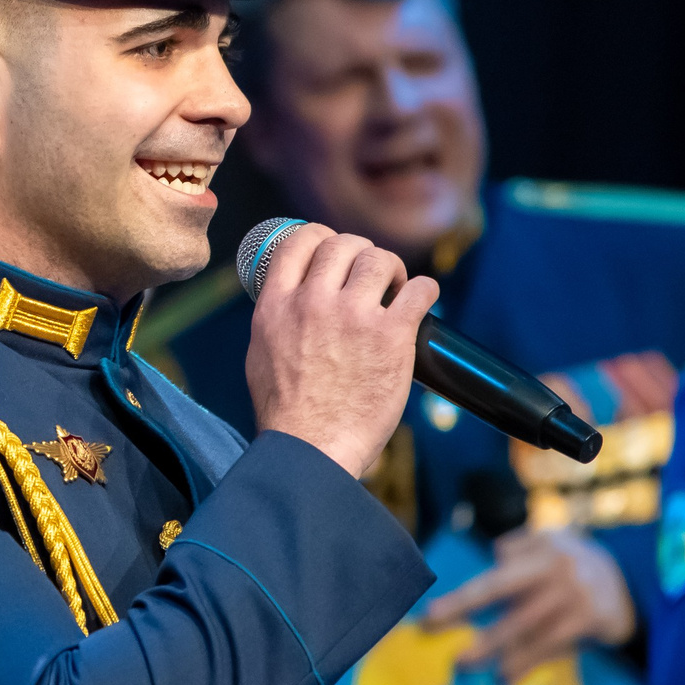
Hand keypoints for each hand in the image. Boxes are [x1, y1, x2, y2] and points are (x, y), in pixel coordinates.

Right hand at [245, 224, 438, 478]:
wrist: (311, 448)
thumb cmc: (285, 412)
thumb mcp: (259, 353)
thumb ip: (275, 319)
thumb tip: (287, 301)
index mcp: (277, 305)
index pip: (300, 240)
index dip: (322, 237)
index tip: (335, 251)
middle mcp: (313, 302)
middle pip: (344, 244)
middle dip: (361, 253)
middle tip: (372, 277)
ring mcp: (353, 317)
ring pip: (380, 259)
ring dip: (392, 270)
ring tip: (396, 290)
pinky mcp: (391, 336)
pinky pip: (419, 289)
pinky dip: (425, 290)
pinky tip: (423, 300)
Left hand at [424, 528, 636, 680]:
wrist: (634, 576)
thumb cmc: (573, 562)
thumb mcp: (548, 544)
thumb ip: (517, 552)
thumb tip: (492, 561)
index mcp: (541, 551)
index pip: (494, 580)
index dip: (461, 601)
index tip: (429, 617)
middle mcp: (559, 571)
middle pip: (509, 608)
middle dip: (475, 630)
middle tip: (450, 654)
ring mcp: (577, 596)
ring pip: (529, 630)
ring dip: (498, 653)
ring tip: (470, 667)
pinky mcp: (593, 620)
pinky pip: (552, 646)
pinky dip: (527, 662)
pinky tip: (506, 676)